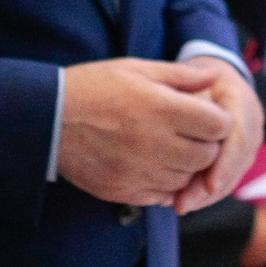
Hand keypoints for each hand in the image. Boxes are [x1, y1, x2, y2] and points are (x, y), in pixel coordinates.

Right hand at [59, 58, 230, 207]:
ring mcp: (140, 171)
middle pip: (206, 155)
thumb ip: (180, 76)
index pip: (218, 125)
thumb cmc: (93, 87)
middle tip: (188, 132)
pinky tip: (150, 165)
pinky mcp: (124, 191)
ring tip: (167, 147)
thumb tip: (213, 76)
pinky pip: (162, 196)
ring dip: (184, 166)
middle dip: (204, 144)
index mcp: (162, 108)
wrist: (48, 119)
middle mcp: (155, 143)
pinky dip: (164, 184)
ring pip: (186, 179)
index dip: (216, 120)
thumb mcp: (136, 70)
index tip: (204, 116)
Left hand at [171, 55, 263, 215]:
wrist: (211, 76)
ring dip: (207, 196)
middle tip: (184, 204)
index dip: (225, 163)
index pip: (239, 137)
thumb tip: (180, 122)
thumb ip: (188, 97)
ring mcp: (248, 142)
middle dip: (211, 188)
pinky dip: (206, 193)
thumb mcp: (189, 77)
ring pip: (232, 176)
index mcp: (242, 100)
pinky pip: (226, 178)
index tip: (209, 184)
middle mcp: (252, 124)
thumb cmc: (194, 76)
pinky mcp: (238, 156)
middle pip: (237, 163)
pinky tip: (183, 200)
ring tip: (179, 205)